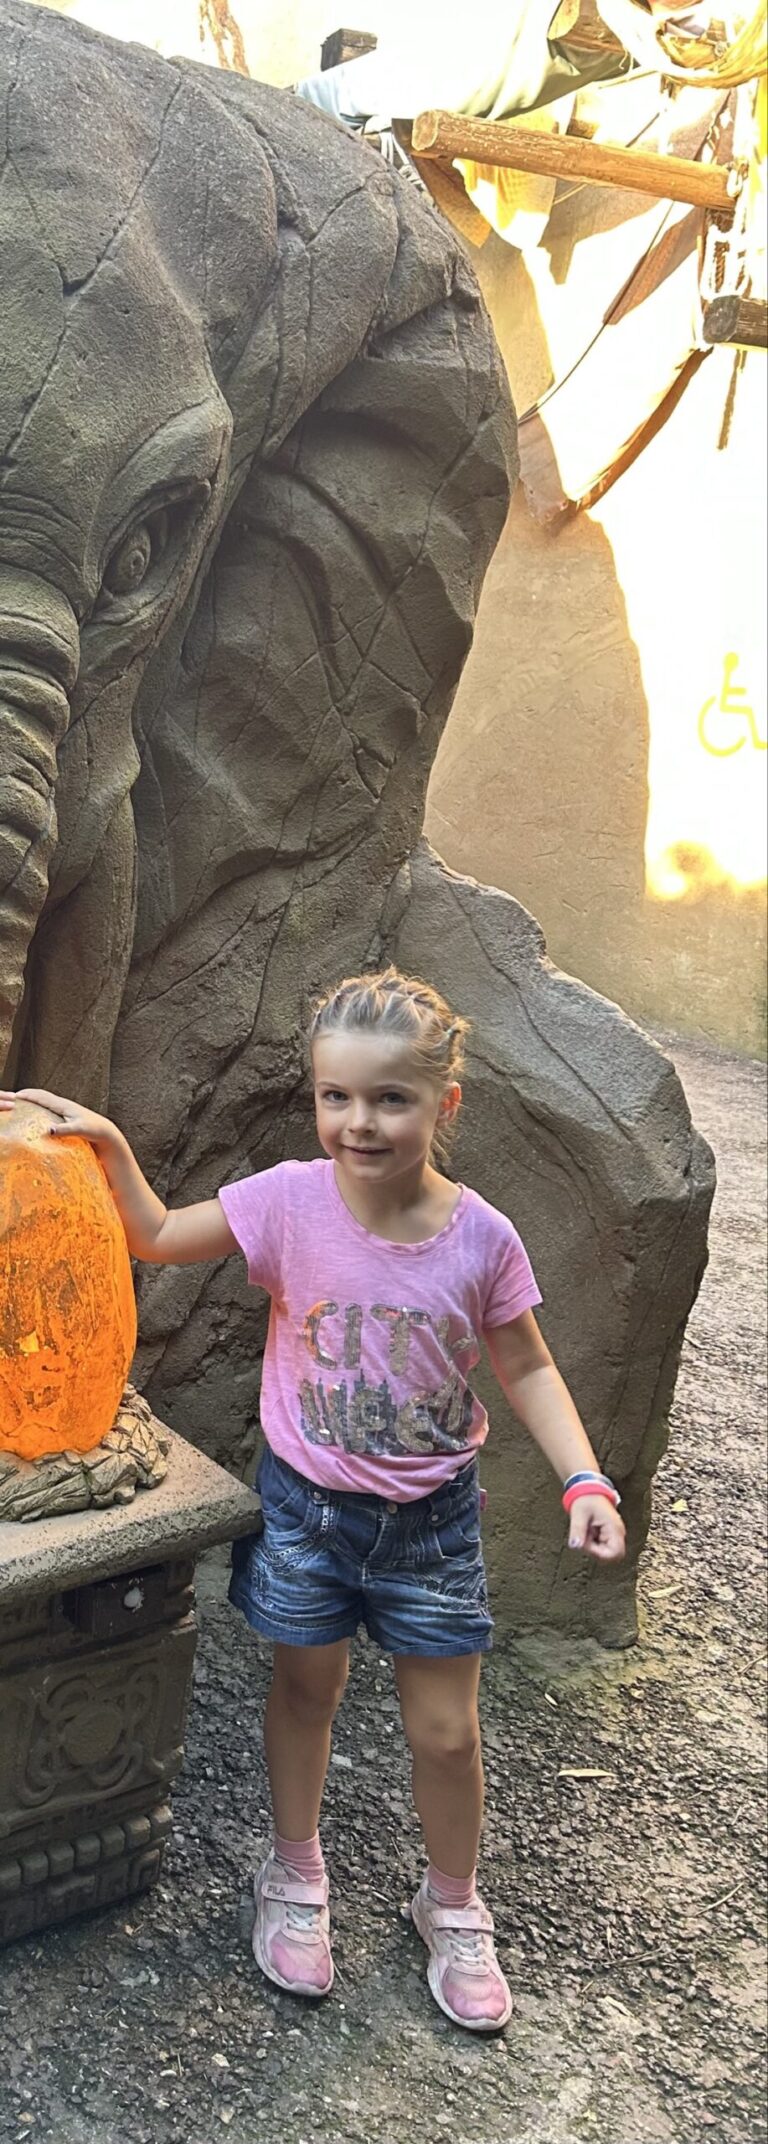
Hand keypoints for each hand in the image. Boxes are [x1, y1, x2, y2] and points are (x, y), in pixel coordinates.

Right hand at [0, 1087, 121, 1151]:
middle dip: (26, 1095)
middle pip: (41, 1096)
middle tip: (12, 1098)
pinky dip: (39, 1107)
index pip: (41, 1096)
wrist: (105, 1131)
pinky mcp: (66, 1115)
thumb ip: (64, 1130)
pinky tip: (36, 1114)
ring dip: (32, 1100)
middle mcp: (62, 1104)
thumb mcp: (78, 1130)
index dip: (27, 1095)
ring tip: (20, 1104)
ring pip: (44, 1101)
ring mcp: (64, 1109)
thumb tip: (49, 1131)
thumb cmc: (93, 1129)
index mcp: (63, 1105)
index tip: (13, 1096)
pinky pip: (48, 1108)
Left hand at [567, 1495, 625, 1561]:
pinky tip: (588, 1531)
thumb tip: (575, 1546)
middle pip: (611, 1556)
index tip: (586, 1543)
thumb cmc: (586, 1498)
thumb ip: (577, 1530)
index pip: (614, 1554)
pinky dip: (592, 1543)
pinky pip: (602, 1547)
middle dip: (595, 1551)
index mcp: (614, 1528)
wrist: (590, 1488)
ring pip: (605, 1552)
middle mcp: (618, 1533)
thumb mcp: (579, 1514)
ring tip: (586, 1531)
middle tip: (585, 1537)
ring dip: (593, 1547)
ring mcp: (614, 1534)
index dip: (599, 1554)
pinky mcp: (609, 1535)